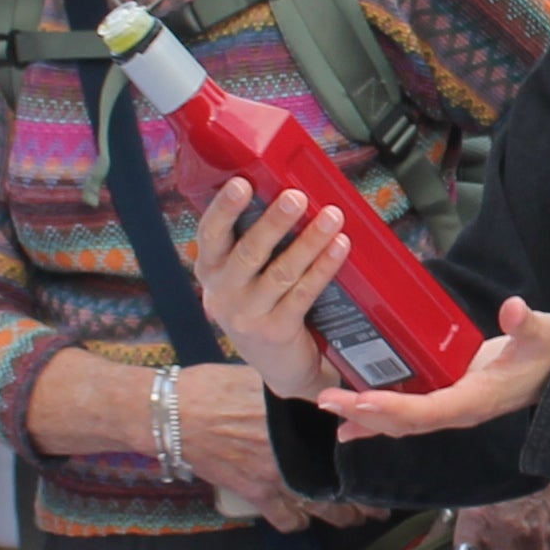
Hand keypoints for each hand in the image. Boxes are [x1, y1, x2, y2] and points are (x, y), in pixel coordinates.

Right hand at [175, 362, 365, 531]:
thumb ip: (292, 389)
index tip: (380, 461)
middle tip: (377, 505)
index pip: (345, 442)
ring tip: (355, 520)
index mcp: (300, 419)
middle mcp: (294, 450)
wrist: (175, 413)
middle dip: (362, 496)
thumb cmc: (214, 387)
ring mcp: (276, 475)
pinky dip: (296, 523)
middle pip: (340, 479)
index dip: (365, 456)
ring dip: (340, 516)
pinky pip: (284, 517)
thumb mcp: (262, 378)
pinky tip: (303, 522)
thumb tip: (315, 387)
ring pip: (319, 504)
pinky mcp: (253, 491)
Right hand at [188, 179, 348, 401]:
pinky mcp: (276, 332)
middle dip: (274, 222)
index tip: (242, 183)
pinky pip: (303, 294)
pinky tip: (339, 248)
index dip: (224, 208)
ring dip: (309, 241)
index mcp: (211, 271)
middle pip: (248, 252)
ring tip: (332, 216)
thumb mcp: (243, 278)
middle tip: (296, 197)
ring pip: (281, 272)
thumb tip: (286, 192)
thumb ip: (251, 243)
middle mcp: (223, 293)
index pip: (210, 234)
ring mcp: (248, 316)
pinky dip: (323, 268)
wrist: (279, 366)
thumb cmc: (263, 306)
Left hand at [326, 297, 549, 440]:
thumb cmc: (547, 352)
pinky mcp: (444, 399)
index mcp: (476, 399)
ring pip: (400, 421)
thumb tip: (513, 308)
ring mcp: (450, 408)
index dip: (393, 408)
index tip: (362, 399)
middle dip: (364, 413)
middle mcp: (458, 411)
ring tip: (328, 405)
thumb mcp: (544, 334)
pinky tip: (349, 419)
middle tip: (326, 399)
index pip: (428, 411)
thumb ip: (527, 324)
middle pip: (403, 422)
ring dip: (363, 416)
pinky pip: (405, 414)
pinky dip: (376, 416)